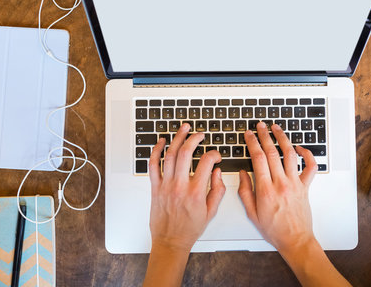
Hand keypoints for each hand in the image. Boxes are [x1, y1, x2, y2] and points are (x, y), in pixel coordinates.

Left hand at [148, 123, 225, 251]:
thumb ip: (217, 190)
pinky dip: (155, 152)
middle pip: (186, 153)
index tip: (215, 155)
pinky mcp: (155, 187)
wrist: (170, 241)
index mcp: (196, 192)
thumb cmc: (189, 228)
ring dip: (176, 139)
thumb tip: (217, 173)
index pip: (206, 163)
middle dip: (194, 139)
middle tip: (199, 134)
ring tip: (183, 129)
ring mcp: (166, 185)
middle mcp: (180, 186)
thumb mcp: (211, 211)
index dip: (214, 154)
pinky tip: (161, 142)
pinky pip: (153, 165)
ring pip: (169, 155)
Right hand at [238, 121, 317, 252]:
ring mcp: (295, 184)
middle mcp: (281, 183)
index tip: (249, 134)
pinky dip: (307, 155)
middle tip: (260, 126)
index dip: (252, 143)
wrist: (295, 240)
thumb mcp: (251, 213)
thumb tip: (242, 174)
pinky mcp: (305, 187)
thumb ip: (245, 191)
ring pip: (290, 155)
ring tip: (277, 128)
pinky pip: (310, 167)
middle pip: (272, 152)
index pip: (258, 158)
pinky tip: (299, 148)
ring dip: (283, 139)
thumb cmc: (274, 229)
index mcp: (266, 189)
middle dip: (265, 135)